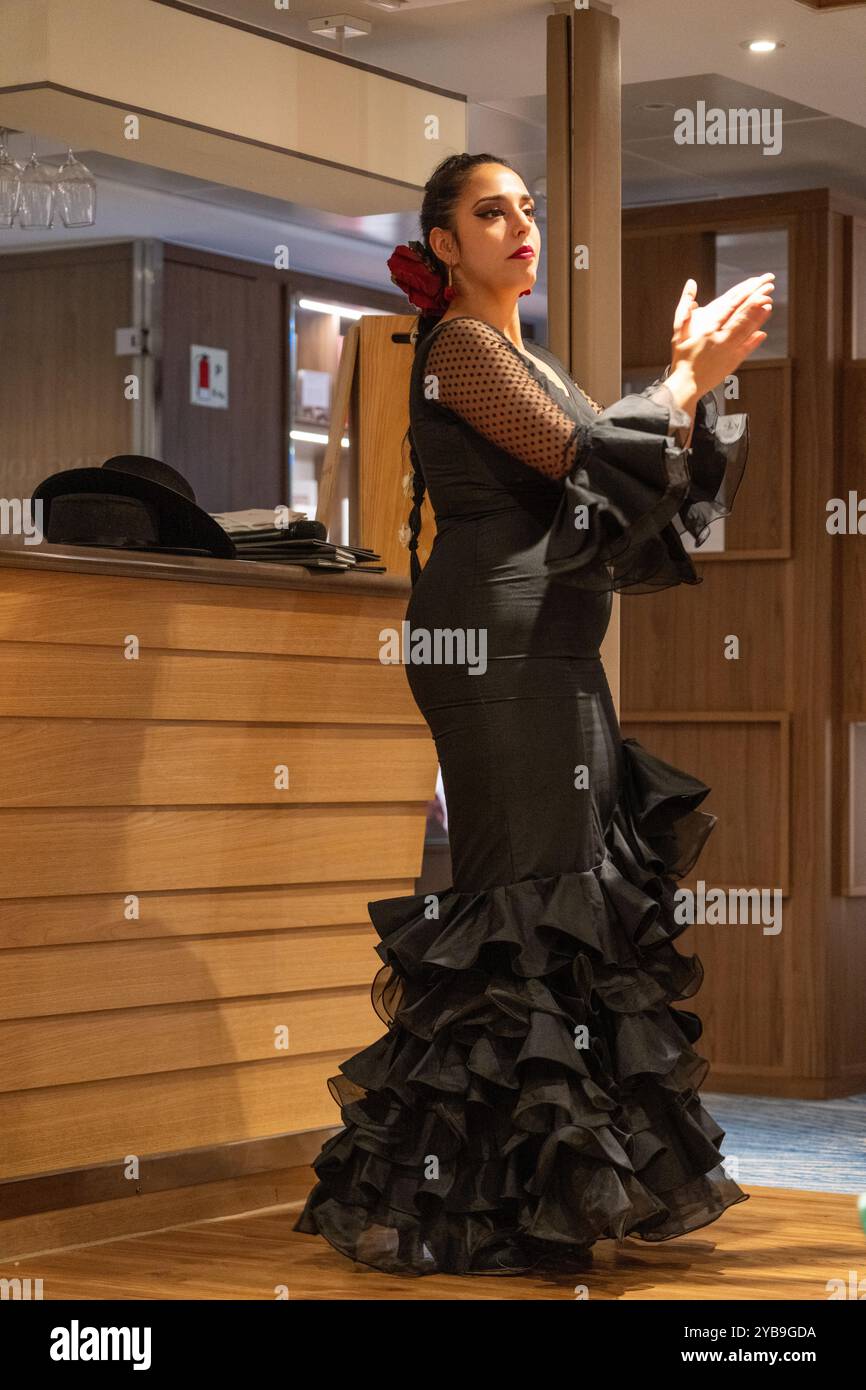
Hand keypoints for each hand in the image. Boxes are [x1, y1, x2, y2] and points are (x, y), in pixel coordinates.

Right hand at [666, 274, 774, 408]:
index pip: (729, 308)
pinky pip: (746, 349)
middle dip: (756, 301)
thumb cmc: (681, 358)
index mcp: (708, 331)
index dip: (743, 296)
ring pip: (746, 331)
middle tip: (768, 289)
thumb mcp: (678, 331)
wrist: (686, 385)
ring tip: (769, 306)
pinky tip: (763, 333)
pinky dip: (755, 341)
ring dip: (759, 318)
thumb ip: (685, 307)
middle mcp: (720, 340)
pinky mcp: (732, 363)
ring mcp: (728, 352)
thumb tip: (691, 283)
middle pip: (741, 317)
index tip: (753, 285)